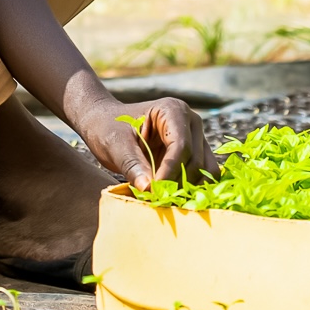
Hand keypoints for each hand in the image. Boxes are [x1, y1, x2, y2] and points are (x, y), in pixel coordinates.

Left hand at [73, 96, 219, 189]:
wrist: (105, 124)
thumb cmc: (107, 128)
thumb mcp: (115, 145)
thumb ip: (132, 165)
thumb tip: (148, 188)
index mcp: (172, 110)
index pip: (181, 145)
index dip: (170, 171)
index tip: (155, 191)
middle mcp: (190, 121)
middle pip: (195, 159)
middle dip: (177, 182)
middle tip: (156, 198)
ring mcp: (195, 137)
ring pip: (205, 170)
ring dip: (187, 188)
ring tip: (163, 198)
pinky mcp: (194, 153)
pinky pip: (202, 174)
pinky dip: (190, 188)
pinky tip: (171, 196)